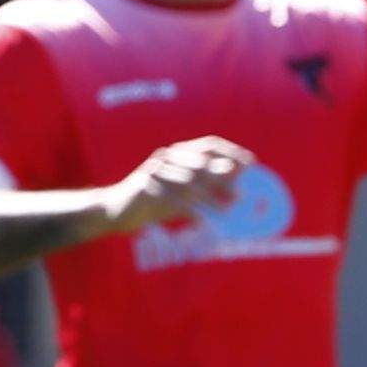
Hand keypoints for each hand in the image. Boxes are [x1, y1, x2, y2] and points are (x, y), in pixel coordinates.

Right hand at [100, 138, 251, 237]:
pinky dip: (189, 211)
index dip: (231, 151)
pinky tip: (202, 222)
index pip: (208, 144)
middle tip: (241, 197)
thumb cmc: (155, 200)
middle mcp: (166, 157)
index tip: (251, 163)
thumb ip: (208, 182)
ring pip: (188, 184)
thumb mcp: (183, 190)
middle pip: (201, 164)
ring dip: (210, 199)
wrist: (115, 210)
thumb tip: (239, 180)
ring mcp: (154, 172)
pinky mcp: (144, 189)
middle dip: (223, 180)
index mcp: (177, 153)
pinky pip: (171, 200)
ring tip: (227, 212)